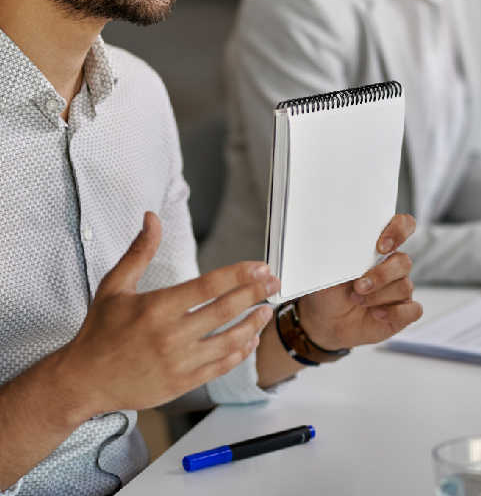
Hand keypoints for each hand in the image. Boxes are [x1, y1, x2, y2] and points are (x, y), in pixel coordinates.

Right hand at [54, 212, 280, 418]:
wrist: (82, 381)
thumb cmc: (99, 332)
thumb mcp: (115, 286)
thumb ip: (140, 251)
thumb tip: (151, 218)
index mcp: (156, 307)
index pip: (209, 286)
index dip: (239, 274)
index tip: (260, 267)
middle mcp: (170, 335)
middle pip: (225, 310)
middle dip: (255, 293)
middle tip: (274, 283)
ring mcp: (178, 362)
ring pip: (228, 341)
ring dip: (253, 324)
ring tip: (267, 310)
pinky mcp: (181, 384)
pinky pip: (219, 367)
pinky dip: (239, 352)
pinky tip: (250, 340)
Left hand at [297, 214, 422, 350]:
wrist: (326, 321)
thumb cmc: (330, 291)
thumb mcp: (330, 269)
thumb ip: (343, 254)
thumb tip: (344, 242)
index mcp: (379, 248)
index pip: (403, 226)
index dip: (398, 231)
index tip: (381, 246)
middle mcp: (393, 266)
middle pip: (404, 262)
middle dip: (381, 275)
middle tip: (359, 285)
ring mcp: (400, 290)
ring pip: (405, 286)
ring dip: (379, 296)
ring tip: (357, 300)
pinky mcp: (403, 313)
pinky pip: (414, 310)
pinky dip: (395, 312)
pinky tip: (376, 314)